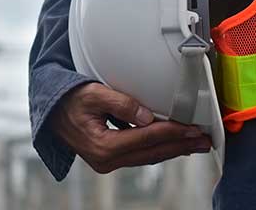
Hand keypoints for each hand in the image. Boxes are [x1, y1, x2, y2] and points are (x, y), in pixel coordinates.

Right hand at [49, 82, 210, 173]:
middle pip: (152, 152)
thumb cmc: (69, 100)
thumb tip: (148, 116)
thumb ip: (120, 103)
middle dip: (181, 145)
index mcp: (103, 146)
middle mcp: (107, 159)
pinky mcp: (111, 158)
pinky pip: (141, 154)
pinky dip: (160, 148)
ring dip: (174, 149)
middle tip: (205, 140)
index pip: (147, 138)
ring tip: (196, 143)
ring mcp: (109, 161)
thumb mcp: (93, 94)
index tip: (192, 127)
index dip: (172, 132)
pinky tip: (173, 144)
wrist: (50, 112)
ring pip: (149, 156)